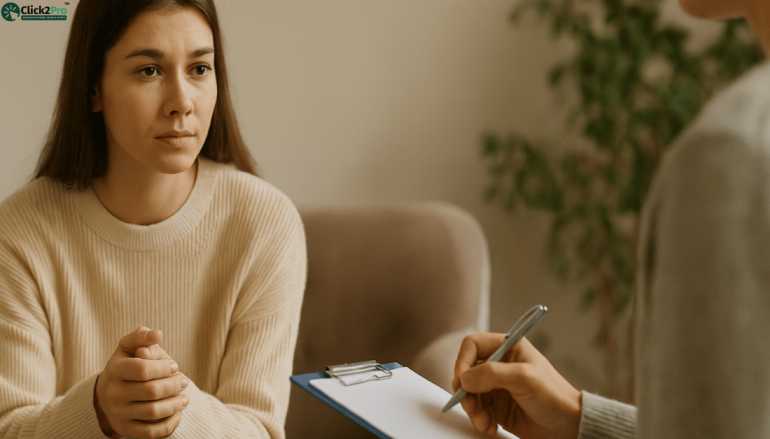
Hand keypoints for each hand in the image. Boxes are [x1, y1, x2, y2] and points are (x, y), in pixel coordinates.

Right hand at [94, 326, 189, 438]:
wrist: (108, 394)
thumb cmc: (126, 365)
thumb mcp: (128, 347)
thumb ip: (141, 337)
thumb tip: (157, 334)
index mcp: (114, 370)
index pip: (143, 369)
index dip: (164, 367)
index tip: (174, 366)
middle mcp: (113, 394)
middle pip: (151, 391)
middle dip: (173, 385)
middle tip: (183, 382)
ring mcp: (118, 414)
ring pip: (154, 412)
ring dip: (175, 404)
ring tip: (184, 398)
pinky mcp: (126, 430)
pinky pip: (153, 432)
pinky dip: (170, 423)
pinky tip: (177, 413)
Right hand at [452, 333, 581, 438]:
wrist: (567, 426)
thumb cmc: (553, 395)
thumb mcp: (524, 378)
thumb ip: (491, 374)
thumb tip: (464, 379)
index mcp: (507, 347)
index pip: (472, 345)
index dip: (463, 361)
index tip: (462, 381)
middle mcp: (499, 364)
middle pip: (466, 371)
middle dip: (465, 391)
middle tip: (472, 407)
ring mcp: (496, 386)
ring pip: (468, 392)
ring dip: (472, 408)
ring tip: (484, 422)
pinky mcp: (496, 405)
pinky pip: (476, 409)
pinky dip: (479, 419)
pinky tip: (490, 426)